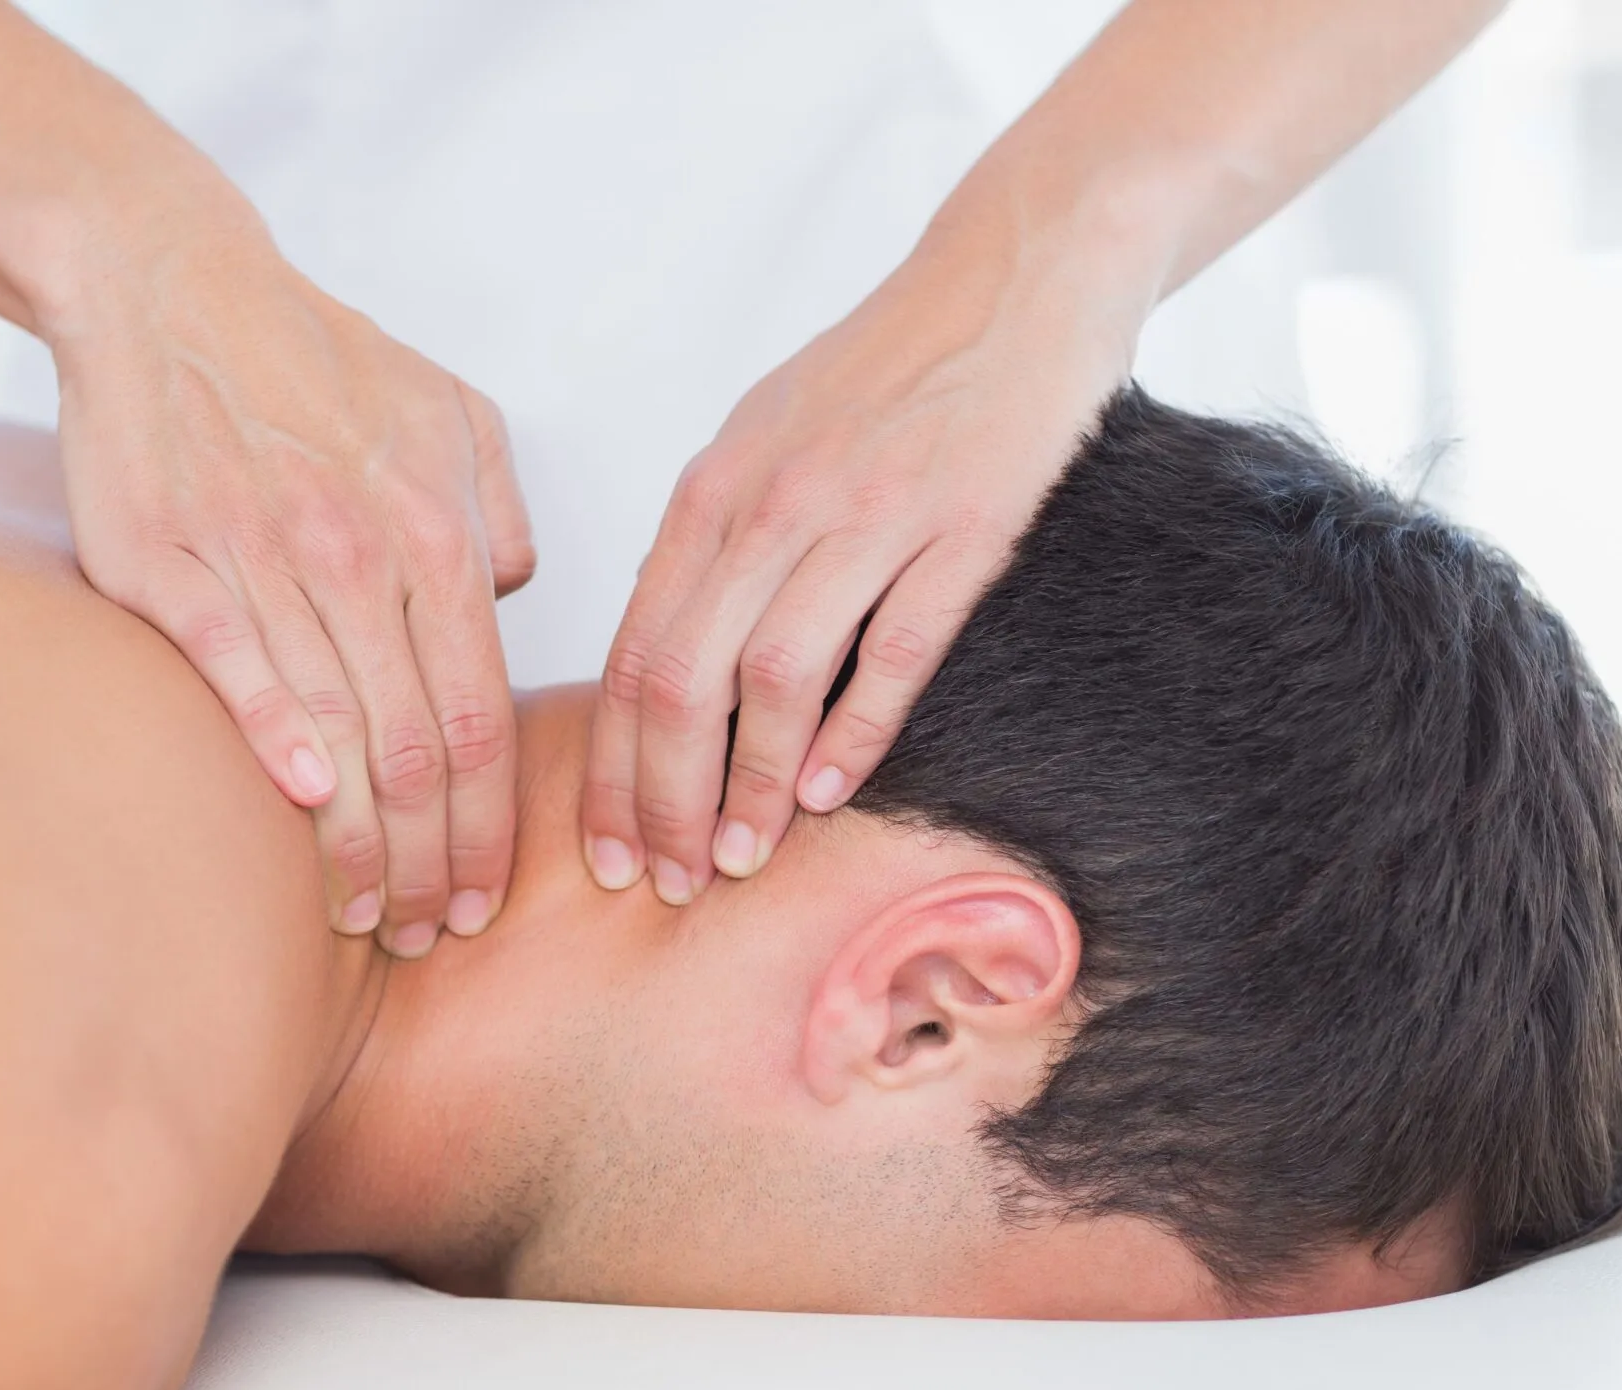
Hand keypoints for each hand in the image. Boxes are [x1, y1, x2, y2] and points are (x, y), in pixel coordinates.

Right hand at [49, 201, 535, 957]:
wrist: (168, 285)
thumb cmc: (317, 361)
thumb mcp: (450, 415)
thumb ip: (498, 513)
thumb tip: (510, 598)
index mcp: (436, 533)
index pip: (483, 718)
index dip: (491, 825)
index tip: (492, 898)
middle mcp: (359, 553)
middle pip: (419, 749)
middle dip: (438, 863)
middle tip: (439, 936)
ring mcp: (261, 558)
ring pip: (333, 730)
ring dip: (360, 843)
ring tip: (372, 916)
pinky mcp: (167, 561)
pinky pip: (234, 668)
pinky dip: (274, 743)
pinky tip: (302, 811)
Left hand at [583, 217, 1150, 903]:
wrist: (1014, 274)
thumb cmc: (884, 368)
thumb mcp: (765, 436)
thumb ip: (713, 539)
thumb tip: (664, 652)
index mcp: (715, 488)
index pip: (632, 653)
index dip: (612, 766)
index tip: (607, 849)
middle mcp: (774, 502)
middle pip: (683, 679)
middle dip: (663, 799)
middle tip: (666, 884)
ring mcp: (870, 514)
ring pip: (775, 679)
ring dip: (751, 786)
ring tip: (741, 859)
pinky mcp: (964, 525)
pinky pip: (893, 651)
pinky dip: (854, 733)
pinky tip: (829, 794)